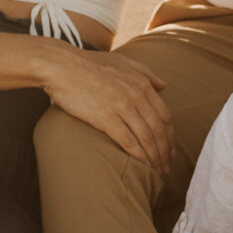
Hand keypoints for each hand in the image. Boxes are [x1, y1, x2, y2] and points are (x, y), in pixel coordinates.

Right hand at [38, 44, 174, 170]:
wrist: (62, 66)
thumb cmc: (89, 64)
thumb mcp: (122, 61)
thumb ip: (145, 72)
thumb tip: (164, 86)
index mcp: (142, 83)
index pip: (165, 115)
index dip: (170, 135)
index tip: (170, 150)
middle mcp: (136, 95)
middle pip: (158, 130)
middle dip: (164, 151)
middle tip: (166, 167)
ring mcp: (122, 107)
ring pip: (146, 138)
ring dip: (154, 157)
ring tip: (156, 171)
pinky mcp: (106, 118)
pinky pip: (128, 141)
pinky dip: (139, 156)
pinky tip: (142, 165)